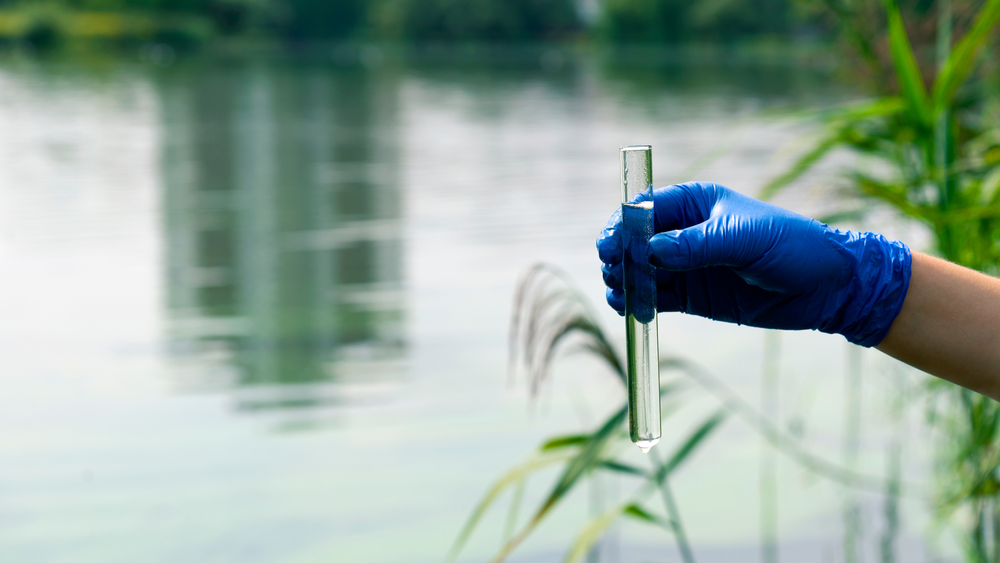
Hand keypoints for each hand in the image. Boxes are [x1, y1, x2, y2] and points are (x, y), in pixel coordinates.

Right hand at [596, 182, 911, 345]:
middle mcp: (683, 232)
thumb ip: (697, 245)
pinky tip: (632, 309)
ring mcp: (686, 266)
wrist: (827, 287)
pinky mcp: (692, 297)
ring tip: (622, 296)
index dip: (623, 226)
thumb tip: (651, 250)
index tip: (611, 245)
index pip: (644, 209)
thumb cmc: (792, 247)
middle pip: (634, 242)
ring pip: (640, 272)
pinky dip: (640, 303)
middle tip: (615, 273)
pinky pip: (656, 297)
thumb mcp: (745, 240)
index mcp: (694, 203)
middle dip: (619, 256)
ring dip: (625, 282)